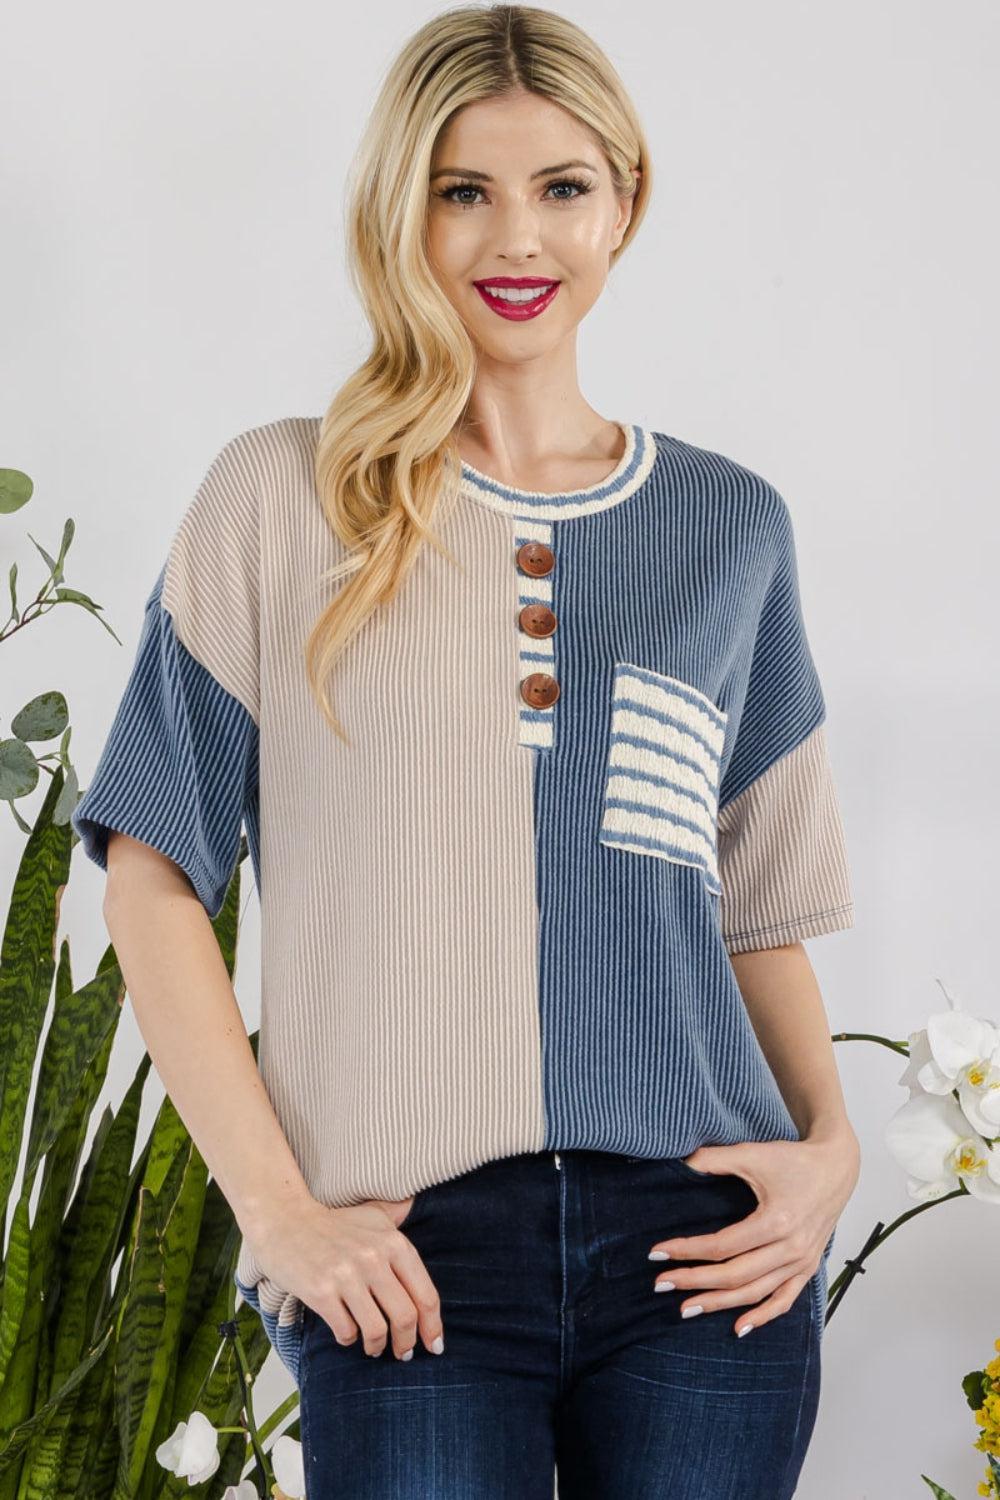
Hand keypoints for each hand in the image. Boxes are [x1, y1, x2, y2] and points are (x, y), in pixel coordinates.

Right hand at [246, 1192, 443, 1359]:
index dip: (433, 1326)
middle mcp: (374, 1258)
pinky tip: (347, 1333)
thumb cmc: (332, 1222)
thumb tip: (415, 1202)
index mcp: (393, 1242)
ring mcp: (347, 1276)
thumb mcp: (372, 1214)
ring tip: (374, 1348)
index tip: (435, 1345)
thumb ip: (397, 1213)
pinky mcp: (321, 1292)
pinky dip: (349, 1339)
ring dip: (378, 1347)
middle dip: (407, 1344)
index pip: (426, 1294)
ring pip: (377, 1330)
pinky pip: (346, 1331)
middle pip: (406, 1317)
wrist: (285, 1220)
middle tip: (403, 1354)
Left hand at [648, 1128, 860, 1335]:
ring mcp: (802, 1262)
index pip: (722, 1246)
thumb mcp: (753, 1154)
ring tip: (687, 1308)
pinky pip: (785, 1300)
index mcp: (776, 1221)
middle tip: (661, 1285)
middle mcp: (791, 1248)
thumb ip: (715, 1159)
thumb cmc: (794, 1160)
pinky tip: (738, 1327)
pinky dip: (763, 1316)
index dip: (687, 1251)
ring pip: (755, 1292)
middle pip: (734, 1275)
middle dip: (694, 1281)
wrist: (835, 1168)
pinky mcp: (808, 1267)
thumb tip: (680, 1163)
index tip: (658, 1254)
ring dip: (719, 1303)